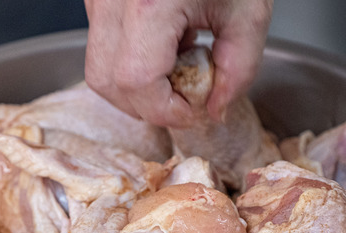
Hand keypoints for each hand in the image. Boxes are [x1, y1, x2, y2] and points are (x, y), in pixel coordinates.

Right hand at [84, 0, 272, 127]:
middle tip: (183, 96)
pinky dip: (130, 60)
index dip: (164, 109)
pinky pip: (101, 45)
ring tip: (175, 66)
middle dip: (144, 104)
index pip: (135, 81)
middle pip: (104, 81)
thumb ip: (237, 70)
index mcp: (150, 2)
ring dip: (134, 85)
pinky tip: (164, 44)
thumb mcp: (249, 12)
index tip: (193, 110)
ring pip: (97, 67)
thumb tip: (213, 110)